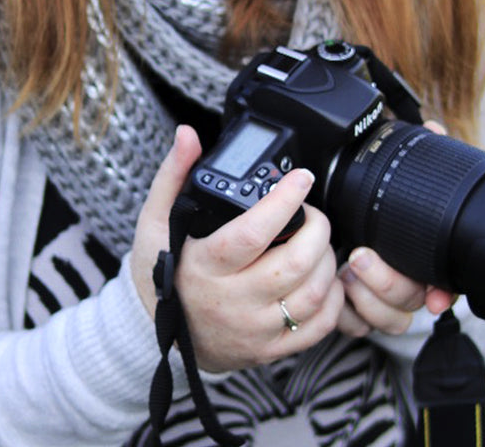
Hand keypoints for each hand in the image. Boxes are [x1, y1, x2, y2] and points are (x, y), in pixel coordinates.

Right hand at [131, 125, 345, 371]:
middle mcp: (232, 302)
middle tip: (311, 212)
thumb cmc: (158, 270)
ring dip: (326, 260)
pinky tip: (321, 276)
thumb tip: (188, 134)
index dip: (285, 202)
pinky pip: (318, 328)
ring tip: (315, 241)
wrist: (152, 333)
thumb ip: (173, 173)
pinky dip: (333, 298)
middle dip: (316, 228)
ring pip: (312, 294)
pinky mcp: (269, 349)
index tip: (302, 177)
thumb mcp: (155, 219)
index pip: (252, 234)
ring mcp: (253, 330)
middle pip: (294, 264)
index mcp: (205, 266)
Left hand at [337, 118, 455, 336]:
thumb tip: (434, 130)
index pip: (446, 283)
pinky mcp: (358, 311)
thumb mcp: (395, 176)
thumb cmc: (377, 203)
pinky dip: (350, 314)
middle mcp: (410, 283)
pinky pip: (360, 327)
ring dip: (369, 298)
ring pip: (391, 320)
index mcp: (428, 258)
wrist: (341, 224)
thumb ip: (417, 153)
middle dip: (388, 282)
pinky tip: (339, 293)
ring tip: (346, 268)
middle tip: (361, 256)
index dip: (446, 292)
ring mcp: (384, 300)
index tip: (437, 294)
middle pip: (412, 300)